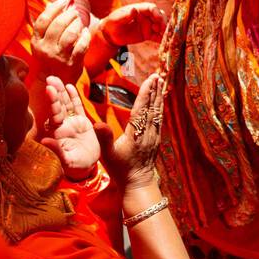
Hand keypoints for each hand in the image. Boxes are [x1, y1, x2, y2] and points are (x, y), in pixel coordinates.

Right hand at [31, 0, 90, 84]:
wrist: (55, 79)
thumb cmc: (50, 55)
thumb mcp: (43, 40)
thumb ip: (46, 23)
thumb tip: (50, 3)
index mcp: (37, 41)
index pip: (44, 19)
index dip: (55, 7)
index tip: (64, 1)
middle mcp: (46, 48)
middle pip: (59, 24)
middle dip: (69, 14)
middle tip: (74, 12)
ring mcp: (59, 56)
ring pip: (71, 34)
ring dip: (77, 24)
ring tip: (79, 21)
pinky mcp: (72, 63)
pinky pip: (81, 45)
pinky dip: (85, 36)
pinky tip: (85, 32)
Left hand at [38, 77, 100, 179]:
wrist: (86, 167)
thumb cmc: (74, 167)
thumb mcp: (66, 161)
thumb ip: (56, 150)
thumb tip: (45, 140)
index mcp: (58, 133)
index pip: (54, 114)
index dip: (53, 102)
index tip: (48, 89)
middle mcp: (63, 125)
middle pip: (58, 105)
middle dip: (55, 92)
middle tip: (50, 78)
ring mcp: (72, 122)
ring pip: (66, 104)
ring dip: (62, 91)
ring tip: (56, 79)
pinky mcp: (82, 122)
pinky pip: (77, 107)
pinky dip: (74, 97)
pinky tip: (70, 86)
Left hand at [99, 3, 166, 47]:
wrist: (110, 34)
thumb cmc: (113, 23)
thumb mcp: (117, 19)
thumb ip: (126, 15)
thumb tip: (134, 9)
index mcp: (139, 9)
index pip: (151, 8)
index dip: (156, 12)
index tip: (158, 18)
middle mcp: (146, 16)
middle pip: (159, 16)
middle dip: (163, 22)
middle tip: (162, 29)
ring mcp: (148, 26)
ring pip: (160, 26)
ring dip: (164, 31)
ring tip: (163, 36)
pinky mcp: (148, 35)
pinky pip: (157, 36)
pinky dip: (161, 39)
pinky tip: (163, 43)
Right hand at [101, 71, 164, 190]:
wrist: (137, 183)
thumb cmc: (120, 170)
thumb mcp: (107, 155)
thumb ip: (103, 138)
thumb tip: (97, 123)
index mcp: (136, 134)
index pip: (141, 109)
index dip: (145, 93)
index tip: (150, 80)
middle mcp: (148, 133)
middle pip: (152, 107)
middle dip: (155, 90)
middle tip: (158, 75)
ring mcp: (154, 136)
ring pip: (158, 112)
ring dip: (159, 96)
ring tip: (161, 82)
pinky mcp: (156, 139)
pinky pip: (159, 119)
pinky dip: (159, 107)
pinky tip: (160, 101)